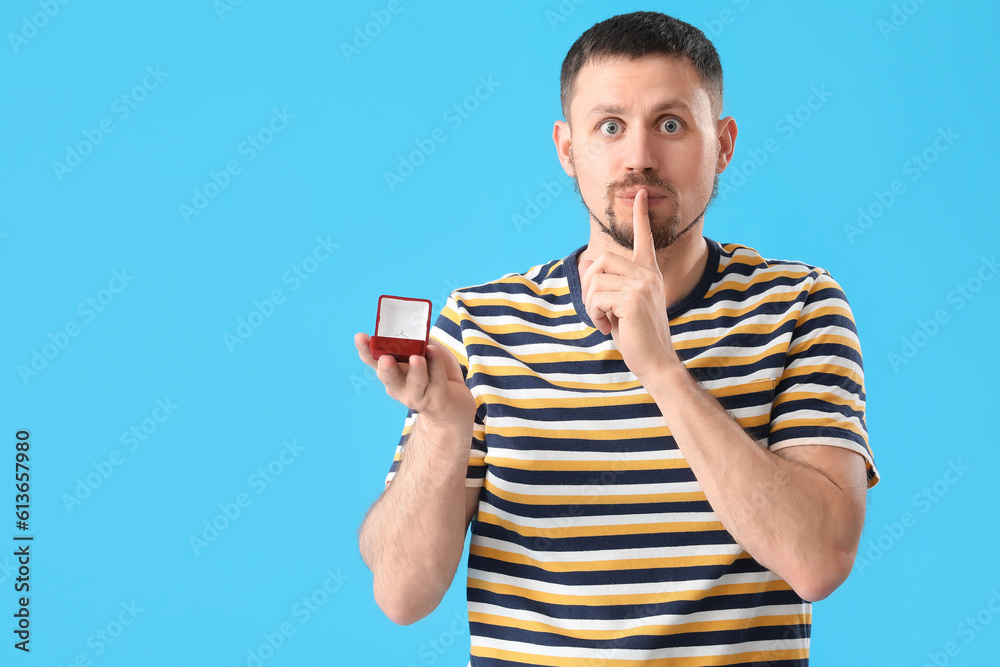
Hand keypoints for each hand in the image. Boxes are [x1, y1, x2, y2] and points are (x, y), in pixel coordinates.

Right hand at [354, 333, 476, 430]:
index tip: (360, 337)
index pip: (373, 361)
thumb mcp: (423, 350)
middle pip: (389, 377)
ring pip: (416, 382)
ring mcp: (418, 395)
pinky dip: (436, 365)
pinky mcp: (437, 399)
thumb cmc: (434, 370)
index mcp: (391, 372)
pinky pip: (437, 380)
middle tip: (385, 358)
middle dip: (386, 368)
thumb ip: (417, 342)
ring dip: (416, 370)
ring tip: (417, 358)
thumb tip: (414, 329)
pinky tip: (434, 352)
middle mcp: (400, 386)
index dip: (365, 350)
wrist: (455, 400)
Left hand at [578, 188, 679, 381]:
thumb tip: (589, 262)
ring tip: (603, 321)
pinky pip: (596, 297)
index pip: (644, 239)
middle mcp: (648, 275)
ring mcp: (642, 285)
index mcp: (649, 274)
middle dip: (588, 284)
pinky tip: (607, 327)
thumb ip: (608, 284)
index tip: (639, 194)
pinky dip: (594, 314)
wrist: (656, 362)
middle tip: (595, 309)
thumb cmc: (638, 337)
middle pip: (602, 259)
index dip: (640, 216)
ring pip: (595, 280)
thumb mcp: (620, 306)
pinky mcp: (632, 299)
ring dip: (590, 304)